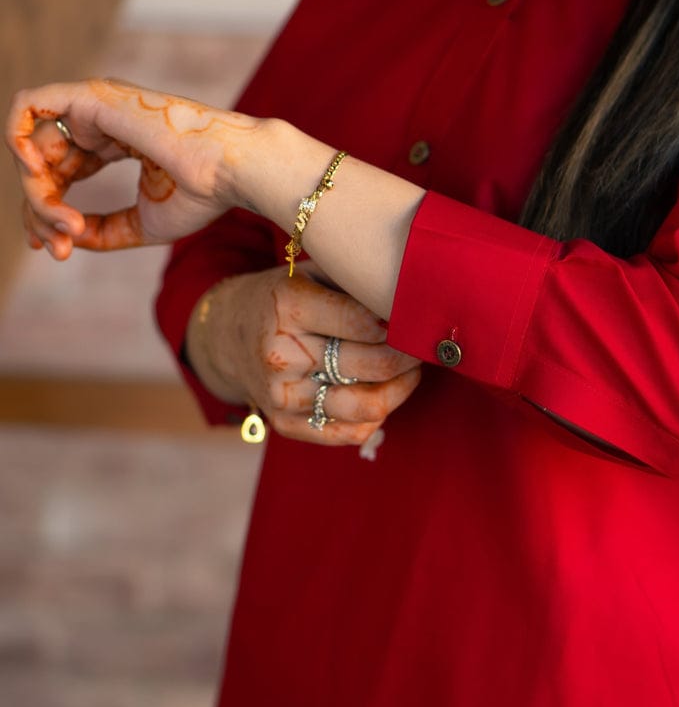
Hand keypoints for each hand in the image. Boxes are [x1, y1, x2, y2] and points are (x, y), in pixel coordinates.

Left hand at [6, 79, 265, 257]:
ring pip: (35, 146)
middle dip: (41, 209)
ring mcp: (94, 105)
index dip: (47, 210)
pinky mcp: (90, 97)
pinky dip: (17, 140)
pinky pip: (28, 106)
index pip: (62, 171)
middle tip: (59, 245)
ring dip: (37, 193)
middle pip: (44, 163)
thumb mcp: (142, 224)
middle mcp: (101, 120)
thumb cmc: (201, 195)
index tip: (54, 249)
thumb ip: (103, 231)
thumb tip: (67, 239)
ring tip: (63, 223)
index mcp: (117, 141)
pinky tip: (37, 174)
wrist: (229, 172)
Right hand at [192, 263, 421, 446]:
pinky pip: (349, 433)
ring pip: (368, 405)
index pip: (365, 321)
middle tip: (425, 342)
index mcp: (287, 305)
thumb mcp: (309, 273)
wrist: (225, 335)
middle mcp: (282, 353)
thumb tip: (414, 296)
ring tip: (412, 369)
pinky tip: (386, 393)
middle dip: (410, 354)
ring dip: (402, 388)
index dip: (402, 322)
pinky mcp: (285, 424)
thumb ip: (353, 284)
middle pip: (373, 363)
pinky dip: (378, 417)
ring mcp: (282, 394)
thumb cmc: (282, 298)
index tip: (420, 316)